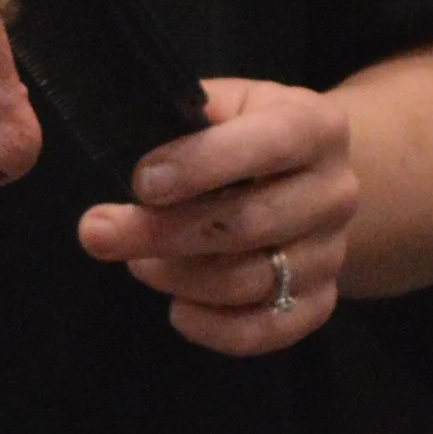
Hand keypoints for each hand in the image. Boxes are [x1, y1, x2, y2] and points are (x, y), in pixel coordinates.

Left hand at [75, 80, 355, 355]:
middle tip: (97, 232)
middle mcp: (335, 192)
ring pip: (252, 279)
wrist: (310, 178)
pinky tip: (178, 311)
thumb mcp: (228, 104)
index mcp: (315, 127)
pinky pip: (269, 329)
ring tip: (135, 262)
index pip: (267, 144)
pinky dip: (217, 329)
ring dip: (179, 277)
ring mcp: (331, 251)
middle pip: (249, 223)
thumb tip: (136, 142)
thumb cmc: (248, 133)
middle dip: (164, 232)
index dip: (201, 164)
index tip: (141, 182)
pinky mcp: (320, 300)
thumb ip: (190, 116)